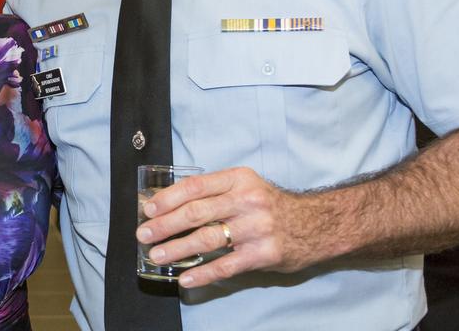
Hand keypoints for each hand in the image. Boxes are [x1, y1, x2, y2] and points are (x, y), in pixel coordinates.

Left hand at [135, 166, 324, 287]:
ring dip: (177, 248)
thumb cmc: (270, 205)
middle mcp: (247, 201)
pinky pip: (226, 266)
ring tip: (156, 255)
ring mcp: (256, 229)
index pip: (196, 187)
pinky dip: (202, 274)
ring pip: (207, 239)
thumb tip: (168, 201)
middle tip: (143, 234)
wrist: (316, 224)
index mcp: (238, 180)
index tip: (148, 209)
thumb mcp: (245, 186)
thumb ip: (214, 192)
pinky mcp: (263, 254)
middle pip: (197, 212)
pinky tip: (185, 279)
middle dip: (165, 224)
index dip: (168, 198)